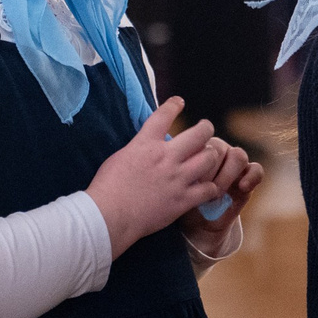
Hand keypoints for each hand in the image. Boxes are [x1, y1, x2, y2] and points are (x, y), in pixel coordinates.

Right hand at [87, 98, 222, 256]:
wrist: (109, 215)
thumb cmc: (107, 188)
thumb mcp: (119, 157)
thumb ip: (138, 148)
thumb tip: (146, 145)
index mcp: (146, 144)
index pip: (164, 115)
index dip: (174, 105)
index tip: (179, 102)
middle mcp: (166, 157)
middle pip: (199, 133)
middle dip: (205, 128)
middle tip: (205, 129)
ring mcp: (177, 178)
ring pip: (209, 158)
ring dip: (211, 155)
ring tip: (209, 156)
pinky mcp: (182, 200)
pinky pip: (208, 188)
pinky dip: (210, 187)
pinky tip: (208, 187)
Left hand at [177, 139, 262, 248]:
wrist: (196, 222)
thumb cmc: (181, 199)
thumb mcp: (174, 184)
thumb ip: (177, 169)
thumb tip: (179, 158)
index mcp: (196, 147)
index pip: (199, 141)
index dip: (193, 159)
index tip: (185, 178)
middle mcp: (217, 151)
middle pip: (219, 148)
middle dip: (209, 171)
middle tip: (198, 189)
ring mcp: (234, 163)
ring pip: (238, 156)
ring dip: (226, 176)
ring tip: (216, 194)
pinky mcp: (248, 177)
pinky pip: (256, 169)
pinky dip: (251, 177)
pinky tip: (241, 187)